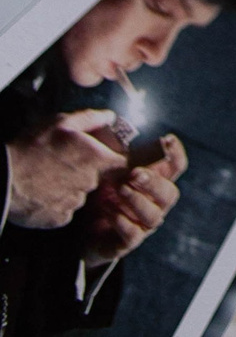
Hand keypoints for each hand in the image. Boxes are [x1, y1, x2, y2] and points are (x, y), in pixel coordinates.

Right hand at [5, 112, 122, 228]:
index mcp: (96, 160)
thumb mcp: (61, 123)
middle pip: (98, 179)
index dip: (116, 159)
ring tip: (49, 176)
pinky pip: (65, 210)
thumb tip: (110, 116)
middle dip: (87, 171)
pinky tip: (43, 192)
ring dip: (71, 187)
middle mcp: (90, 184)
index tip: (105, 156)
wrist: (4, 179)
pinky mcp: (58, 219)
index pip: (122, 164)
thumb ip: (91, 119)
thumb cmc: (33, 147)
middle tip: (65, 163)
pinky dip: (58, 202)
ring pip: (80, 194)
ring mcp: (74, 204)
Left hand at [82, 136, 185, 266]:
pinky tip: (109, 212)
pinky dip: (122, 222)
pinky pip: (132, 235)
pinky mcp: (127, 243)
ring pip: (153, 215)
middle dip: (153, 181)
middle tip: (133, 173)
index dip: (175, 153)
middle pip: (169, 192)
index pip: (176, 167)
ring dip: (136, 200)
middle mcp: (156, 203)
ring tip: (119, 190)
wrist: (84, 232)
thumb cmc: (103, 192)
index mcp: (156, 181)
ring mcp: (144, 225)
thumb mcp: (110, 170)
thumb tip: (110, 120)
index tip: (166, 140)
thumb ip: (117, 152)